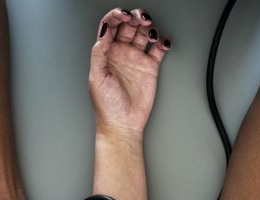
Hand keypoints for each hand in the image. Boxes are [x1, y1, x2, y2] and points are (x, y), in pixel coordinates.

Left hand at [90, 7, 171, 138]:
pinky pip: (158, 49)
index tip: (123, 15)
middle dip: (135, 16)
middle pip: (129, 25)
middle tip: (141, 19)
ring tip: (150, 32)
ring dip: (149, 27)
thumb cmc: (106, 105)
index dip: (116, 16)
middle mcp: (121, 52)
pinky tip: (163, 42)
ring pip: (144, 33)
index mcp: (106, 52)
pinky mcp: (150, 67)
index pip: (110, 25)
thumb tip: (104, 31)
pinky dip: (163, 42)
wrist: (123, 124)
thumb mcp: (96, 76)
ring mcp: (136, 59)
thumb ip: (99, 52)